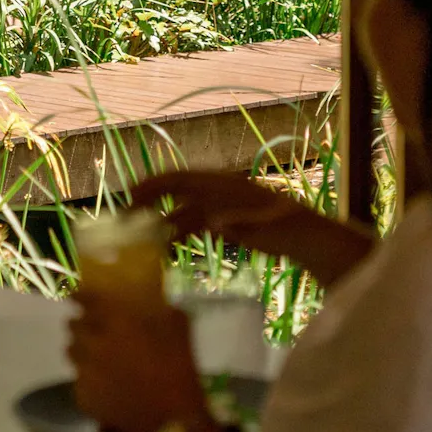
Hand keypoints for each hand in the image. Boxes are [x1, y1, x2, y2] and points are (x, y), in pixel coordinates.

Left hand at [68, 287, 207, 431]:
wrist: (173, 420)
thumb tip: (159, 299)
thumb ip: (162, 309)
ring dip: (81, 350)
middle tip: (93, 329)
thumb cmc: (178, 370)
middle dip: (81, 325)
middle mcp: (93, 344)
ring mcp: (85, 372)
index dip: (77, 294)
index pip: (82, 298)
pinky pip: (78, 381)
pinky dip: (89, 380)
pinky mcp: (83, 397)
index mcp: (114, 323)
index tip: (75, 294)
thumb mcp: (178, 328)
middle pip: (71, 326)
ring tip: (95, 357)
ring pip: (71, 353)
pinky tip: (104, 386)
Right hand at [129, 170, 317, 257]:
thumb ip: (242, 225)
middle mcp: (216, 192)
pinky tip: (166, 252)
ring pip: (181, 211)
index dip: (153, 185)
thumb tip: (217, 224)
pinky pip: (193, 225)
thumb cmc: (289, 229)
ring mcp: (219, 207)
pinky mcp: (223, 223)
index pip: (180, 179)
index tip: (130, 196)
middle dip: (149, 202)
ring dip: (161, 223)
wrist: (307, 237)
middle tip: (125, 220)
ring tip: (140, 241)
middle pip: (174, 192)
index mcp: (223, 185)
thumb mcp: (268, 226)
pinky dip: (177, 235)